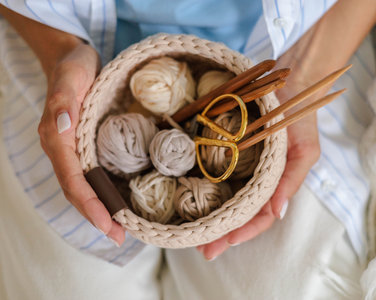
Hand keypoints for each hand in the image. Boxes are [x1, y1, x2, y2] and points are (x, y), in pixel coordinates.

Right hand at [38, 43, 124, 245]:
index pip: (72, 179)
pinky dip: (102, 194)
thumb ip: (63, 101)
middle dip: (97, 216)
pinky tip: (117, 204)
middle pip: (77, 191)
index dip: (89, 203)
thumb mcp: (71, 77)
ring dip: (100, 210)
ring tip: (121, 230)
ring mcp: (72, 151)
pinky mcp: (83, 148)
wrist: (72, 61)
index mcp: (56, 138)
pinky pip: (90, 176)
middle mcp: (62, 149)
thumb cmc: (73, 68)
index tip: (108, 223)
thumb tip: (61, 127)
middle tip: (120, 237)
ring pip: (83, 188)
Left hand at [197, 85, 320, 260]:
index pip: (262, 215)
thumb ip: (292, 180)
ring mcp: (242, 164)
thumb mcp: (305, 150)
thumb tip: (277, 214)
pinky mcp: (228, 147)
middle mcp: (256, 177)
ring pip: (225, 195)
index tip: (226, 242)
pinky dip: (203, 184)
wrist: (289, 80)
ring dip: (209, 215)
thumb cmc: (300, 117)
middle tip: (201, 250)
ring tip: (190, 232)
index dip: (246, 231)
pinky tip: (188, 195)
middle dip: (221, 233)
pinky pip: (214, 169)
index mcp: (275, 182)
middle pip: (238, 212)